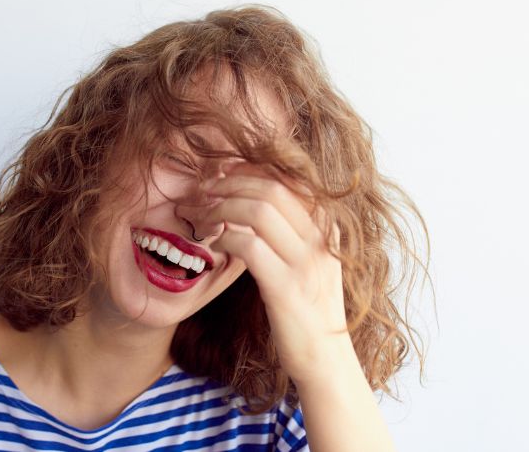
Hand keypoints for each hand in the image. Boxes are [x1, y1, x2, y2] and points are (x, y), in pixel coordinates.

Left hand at [199, 162, 352, 384]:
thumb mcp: (309, 262)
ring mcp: (306, 263)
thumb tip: (252, 201)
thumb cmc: (308, 310)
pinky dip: (225, 237)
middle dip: (229, 183)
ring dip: (220, 207)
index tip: (221, 172)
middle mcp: (322, 239)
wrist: (325, 360)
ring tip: (200, 216)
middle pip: (271, 187)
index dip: (250, 168)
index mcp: (328, 227)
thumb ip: (291, 232)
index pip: (289, 178)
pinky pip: (249, 245)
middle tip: (202, 191)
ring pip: (258, 209)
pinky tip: (214, 243)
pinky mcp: (286, 288)